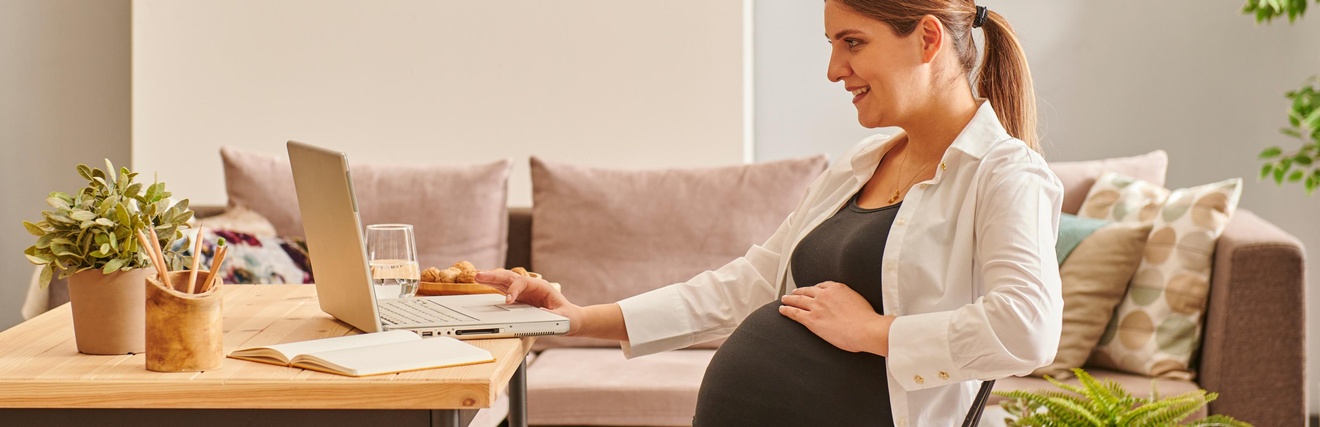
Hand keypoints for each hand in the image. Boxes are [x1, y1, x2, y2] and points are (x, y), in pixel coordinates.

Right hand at [475, 269, 584, 334]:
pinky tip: (483, 283)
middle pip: (510, 277)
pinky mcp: (519, 298)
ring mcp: (523, 291)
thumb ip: (554, 317)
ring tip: (477, 276)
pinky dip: (492, 285)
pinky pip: (503, 289)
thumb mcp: (564, 318)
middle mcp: (530, 286)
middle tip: (479, 275)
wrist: (570, 318)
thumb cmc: (567, 317)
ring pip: (504, 281)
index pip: (523, 283)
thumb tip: (541, 315)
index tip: (507, 301)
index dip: (514, 290)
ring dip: (490, 278)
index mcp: (541, 287)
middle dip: (495, 276)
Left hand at [779, 281, 893, 355]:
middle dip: (799, 291)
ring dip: (789, 299)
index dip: (814, 288)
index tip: (811, 290)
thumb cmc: (867, 320)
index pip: (822, 285)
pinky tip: (782, 310)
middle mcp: (825, 294)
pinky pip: (795, 313)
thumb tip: (852, 308)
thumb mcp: (861, 302)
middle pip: (807, 291)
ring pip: (798, 300)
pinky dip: (786, 310)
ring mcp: (817, 306)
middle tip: (794, 293)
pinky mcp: (811, 319)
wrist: (866, 329)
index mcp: (838, 288)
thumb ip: (852, 301)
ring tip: (784, 299)